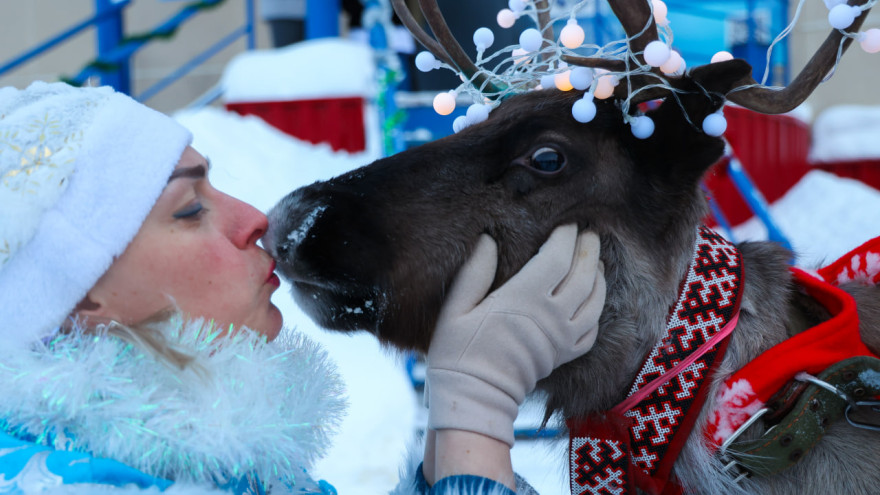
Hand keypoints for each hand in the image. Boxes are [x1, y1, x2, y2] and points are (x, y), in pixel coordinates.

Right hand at [425, 224, 605, 446]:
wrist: (474, 399)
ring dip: (599, 277)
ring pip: (595, 301)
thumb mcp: (456, 309)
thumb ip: (473, 272)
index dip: (565, 237)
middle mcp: (550, 315)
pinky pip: (593, 331)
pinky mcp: (565, 355)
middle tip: (588, 233)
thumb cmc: (458, 353)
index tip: (565, 223)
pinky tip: (593, 300)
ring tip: (595, 260)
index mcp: (523, 298)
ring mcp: (562, 338)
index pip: (557, 257)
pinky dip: (598, 310)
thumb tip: (487, 240)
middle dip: (588, 249)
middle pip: (583, 274)